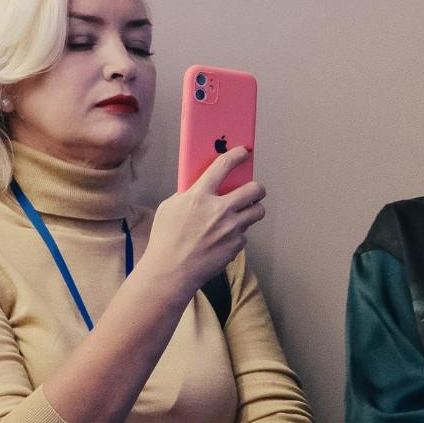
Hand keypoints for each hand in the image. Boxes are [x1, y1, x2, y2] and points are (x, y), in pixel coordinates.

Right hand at [138, 147, 264, 298]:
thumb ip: (188, 195)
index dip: (237, 154)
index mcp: (199, 195)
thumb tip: (201, 189)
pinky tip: (226, 238)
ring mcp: (230, 228)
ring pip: (258, 211)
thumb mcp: (169, 208)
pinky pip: (245, 234)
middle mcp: (219, 209)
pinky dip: (238, 234)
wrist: (171, 272)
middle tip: (254, 190)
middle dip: (257, 188)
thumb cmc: (165, 240)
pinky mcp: (235, 245)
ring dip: (254, 209)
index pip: (223, 165)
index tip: (244, 151)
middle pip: (254, 189)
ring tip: (245, 212)